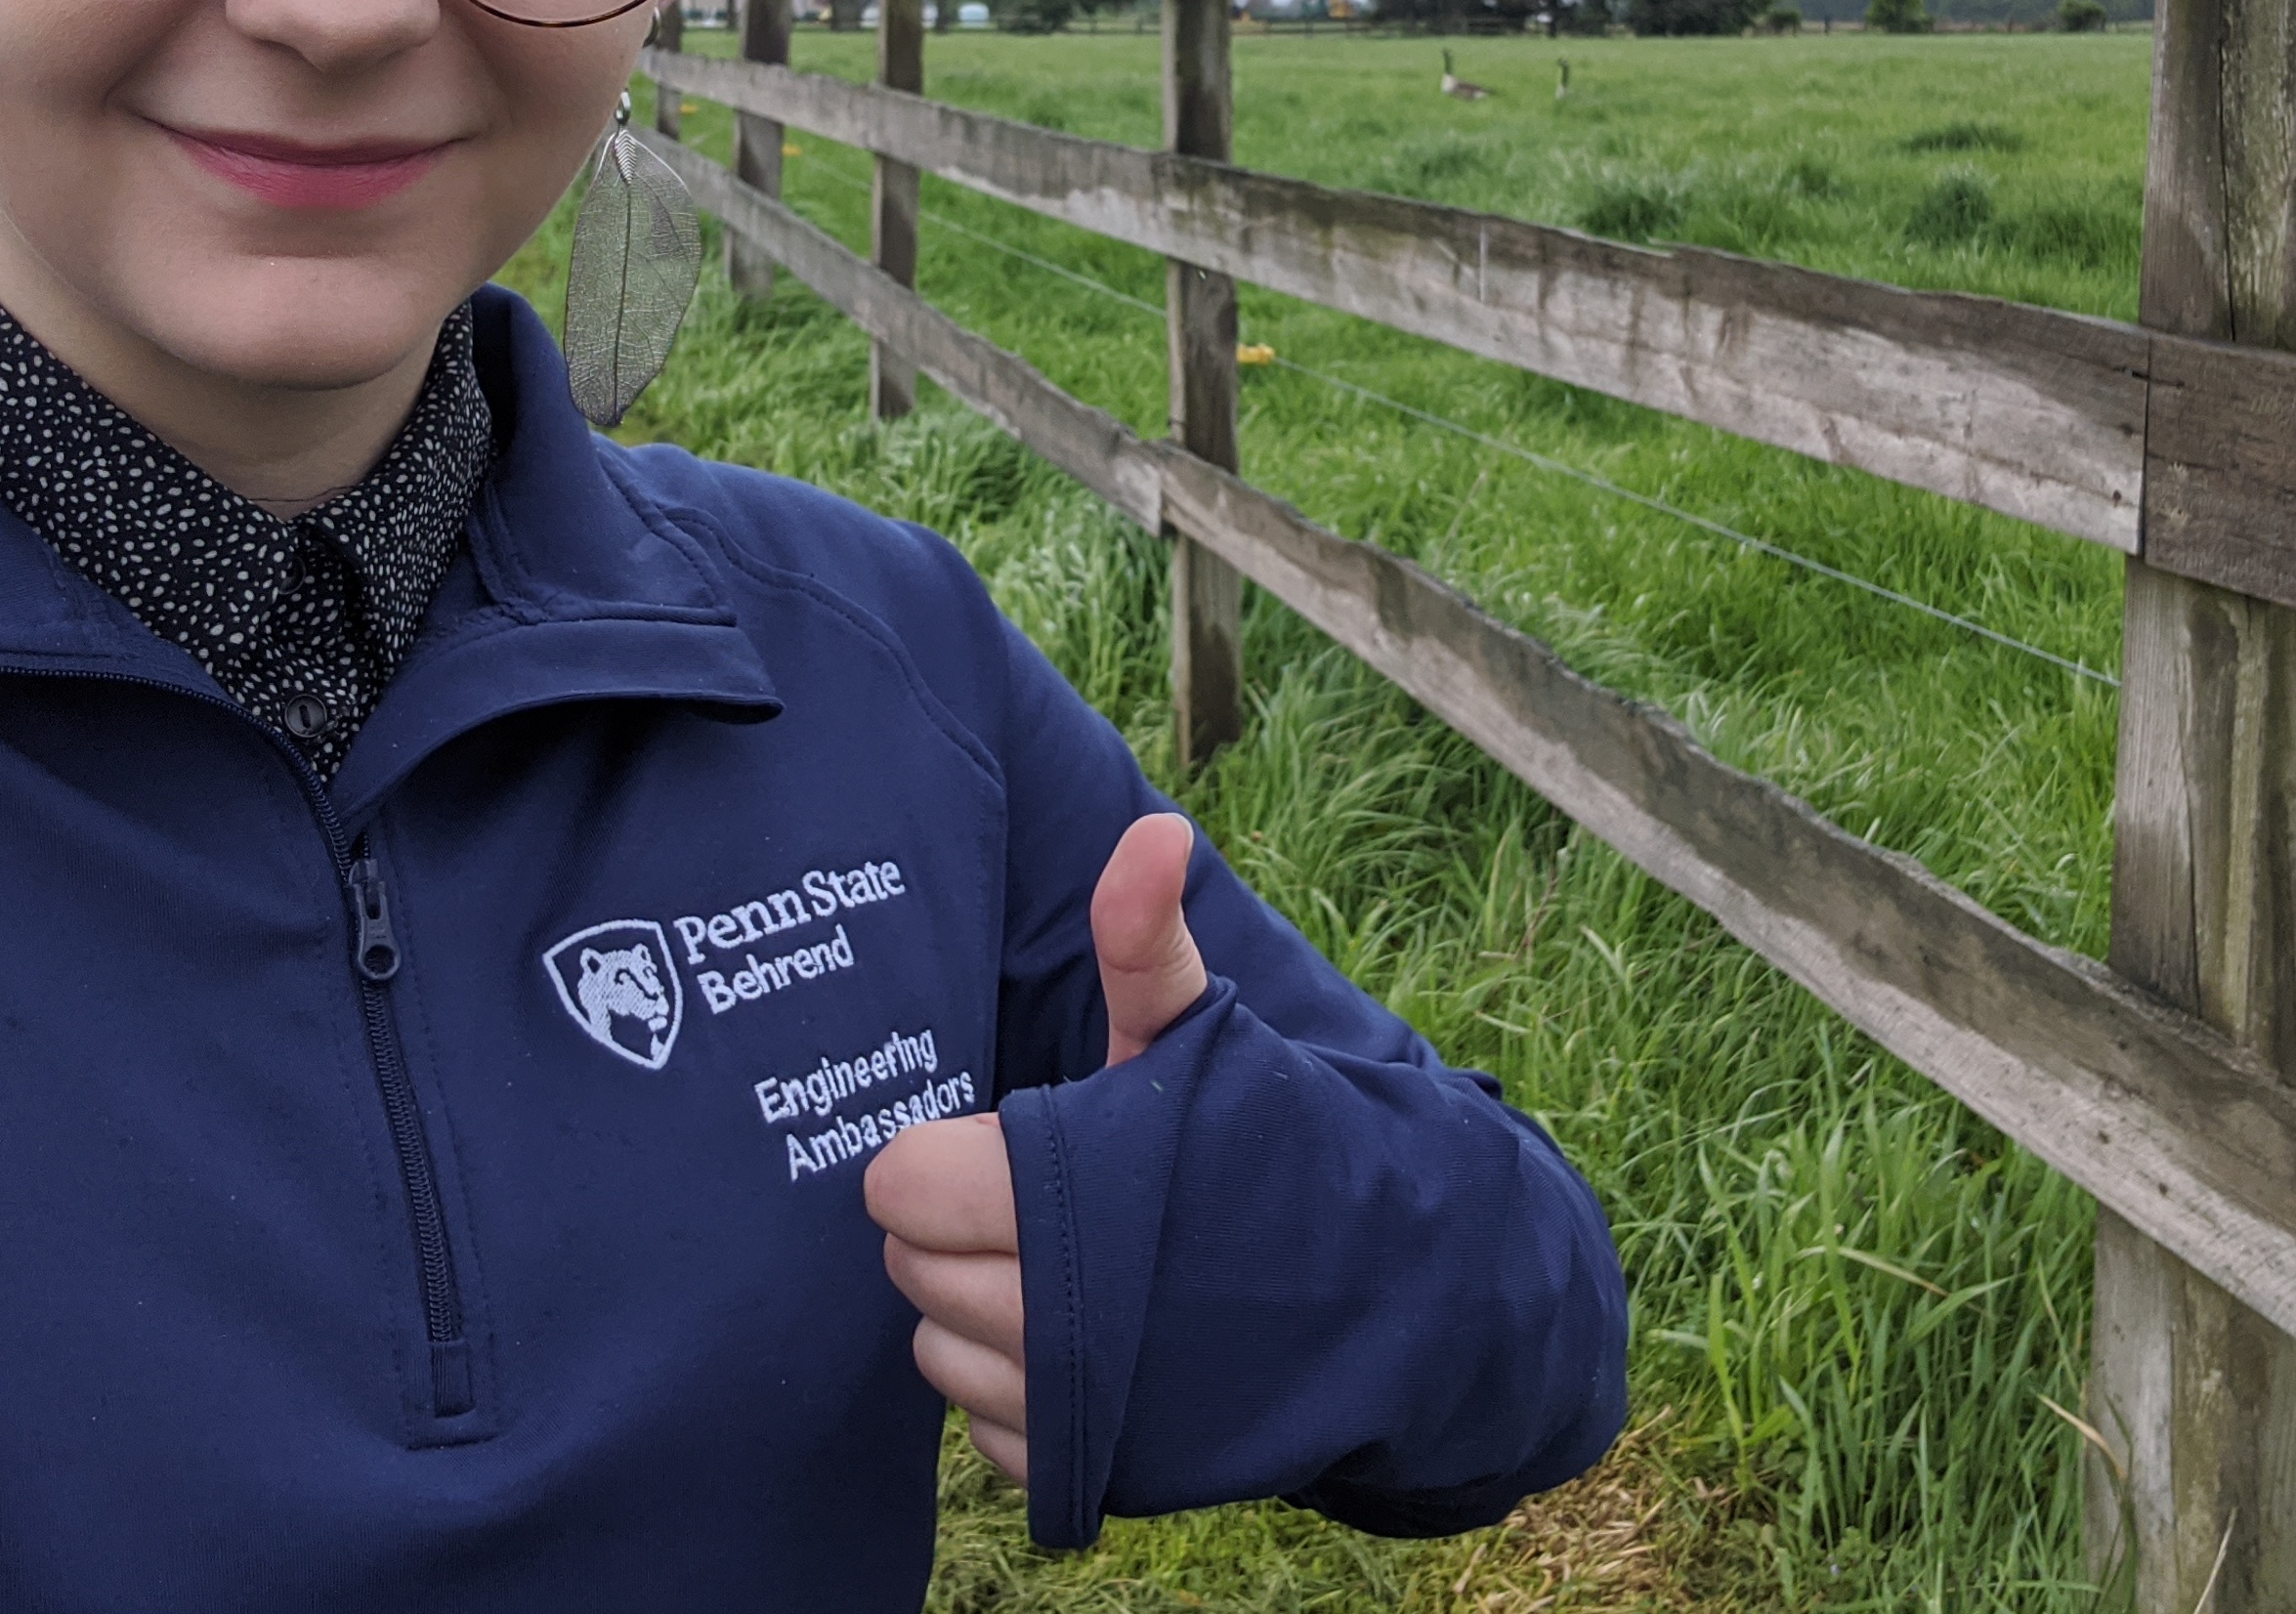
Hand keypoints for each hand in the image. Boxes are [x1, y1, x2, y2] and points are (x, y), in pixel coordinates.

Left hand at [865, 810, 1208, 1483]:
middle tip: (1049, 1203)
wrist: (1393, 1286)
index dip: (946, 1158)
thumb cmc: (1274, 1142)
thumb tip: (1152, 825)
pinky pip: (989, 1439)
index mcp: (1064, 1190)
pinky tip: (1088, 1354)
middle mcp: (1058, 1313)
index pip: (902, 1185)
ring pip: (938, 1358)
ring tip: (1070, 1274)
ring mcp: (1074, 1405)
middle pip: (911, 1269)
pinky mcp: (1092, 1470)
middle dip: (961, 1231)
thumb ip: (1144, 937)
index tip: (1013, 1143)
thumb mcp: (1199, 1031)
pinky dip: (1021, 1405)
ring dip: (981, 1319)